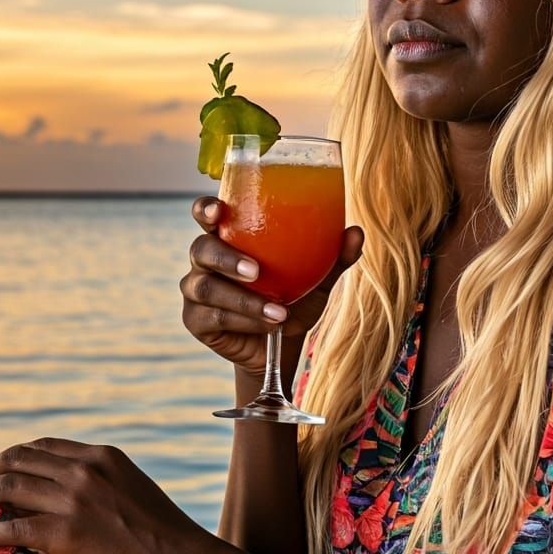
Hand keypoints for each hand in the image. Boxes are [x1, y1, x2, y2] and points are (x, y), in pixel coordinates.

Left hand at [0, 437, 209, 553]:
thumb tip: (70, 491)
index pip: (44, 445)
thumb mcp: (131, 487)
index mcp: (102, 456)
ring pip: (11, 486)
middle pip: (21, 459)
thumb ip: (101, 481)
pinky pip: (14, 527)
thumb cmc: (162, 531)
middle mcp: (84, 470)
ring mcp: (74, 500)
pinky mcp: (65, 533)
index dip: (14, 453)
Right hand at [180, 196, 363, 377]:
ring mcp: (197, 290)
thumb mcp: (317, 278)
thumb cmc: (295, 298)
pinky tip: (269, 324)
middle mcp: (207, 260)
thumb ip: (333, 256)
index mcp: (229, 237)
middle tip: (256, 270)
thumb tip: (356, 232)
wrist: (285, 345)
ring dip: (244, 300)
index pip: (206, 214)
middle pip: (201, 249)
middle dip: (226, 258)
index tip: (217, 210)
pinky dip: (244, 320)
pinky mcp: (197, 320)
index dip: (205, 209)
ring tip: (278, 310)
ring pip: (207, 288)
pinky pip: (214, 317)